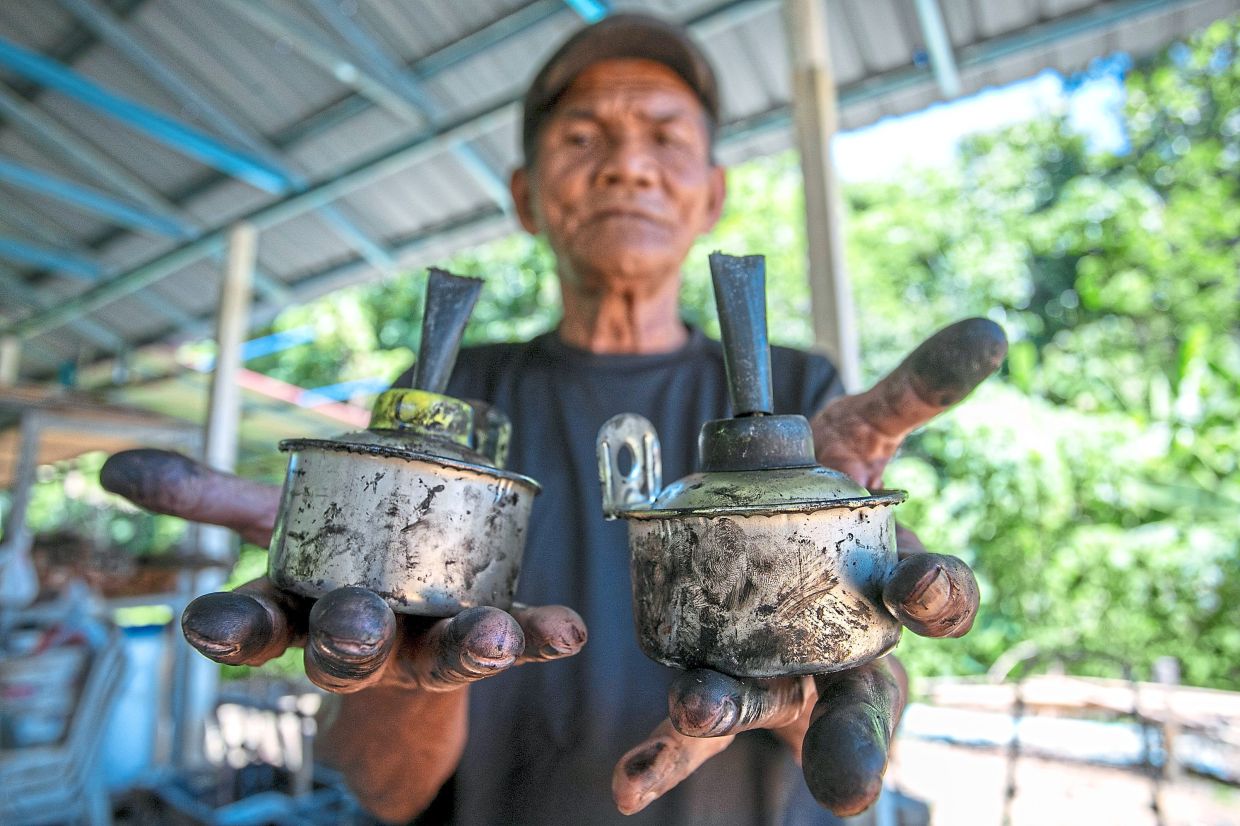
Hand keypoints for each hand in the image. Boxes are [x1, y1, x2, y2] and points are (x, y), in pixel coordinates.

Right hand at [99, 450, 587, 694]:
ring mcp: (426, 643)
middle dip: (349, 637)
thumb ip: (208, 496)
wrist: (404, 611)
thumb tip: (115, 466)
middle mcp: (361, 639)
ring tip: (487, 634)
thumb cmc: (334, 559)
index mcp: (299, 612)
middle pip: (346, 649)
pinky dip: (540, 634)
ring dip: (464, 645)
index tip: (213, 625)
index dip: (233, 630)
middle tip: (352, 625)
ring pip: (439, 653)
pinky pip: (518, 639)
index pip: (254, 628)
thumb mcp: (274, 523)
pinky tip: (568, 628)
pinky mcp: (489, 637)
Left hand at [613, 318, 1005, 815]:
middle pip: (867, 703)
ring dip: (732, 715)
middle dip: (858, 739)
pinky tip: (625, 785)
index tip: (919, 584)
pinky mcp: (722, 687)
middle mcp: (851, 649)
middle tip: (849, 784)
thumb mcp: (864, 429)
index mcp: (897, 586)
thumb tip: (990, 328)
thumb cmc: (830, 482)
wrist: (768, 513)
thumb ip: (915, 389)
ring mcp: (785, 677)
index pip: (938, 601)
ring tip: (695, 712)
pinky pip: (692, 729)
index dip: (938, 595)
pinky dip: (660, 758)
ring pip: (770, 712)